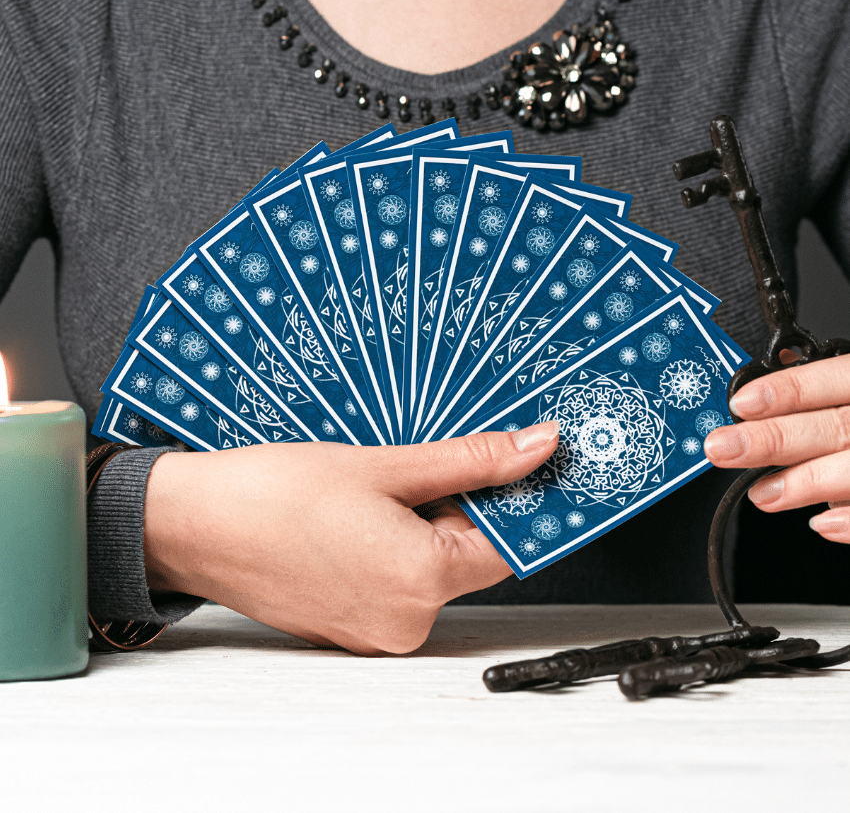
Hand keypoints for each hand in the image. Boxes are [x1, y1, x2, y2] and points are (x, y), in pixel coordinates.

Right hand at [142, 421, 558, 654]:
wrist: (192, 524)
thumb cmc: (272, 495)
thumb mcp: (383, 465)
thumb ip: (470, 460)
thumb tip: (535, 449)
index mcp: (419, 581)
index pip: (508, 545)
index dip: (519, 500)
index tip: (528, 468)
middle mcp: (403, 620)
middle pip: (467, 555)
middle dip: (460, 505)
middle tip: (429, 461)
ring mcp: (374, 629)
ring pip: (430, 566)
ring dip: (423, 522)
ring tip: (378, 485)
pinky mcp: (350, 625)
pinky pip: (396, 581)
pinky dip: (393, 545)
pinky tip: (358, 513)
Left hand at [702, 355, 849, 543]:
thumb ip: (827, 391)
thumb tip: (764, 394)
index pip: (837, 377)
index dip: (790, 389)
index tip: (741, 403)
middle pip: (839, 427)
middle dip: (774, 439)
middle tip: (724, 449)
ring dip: (806, 483)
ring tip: (761, 493)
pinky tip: (820, 524)